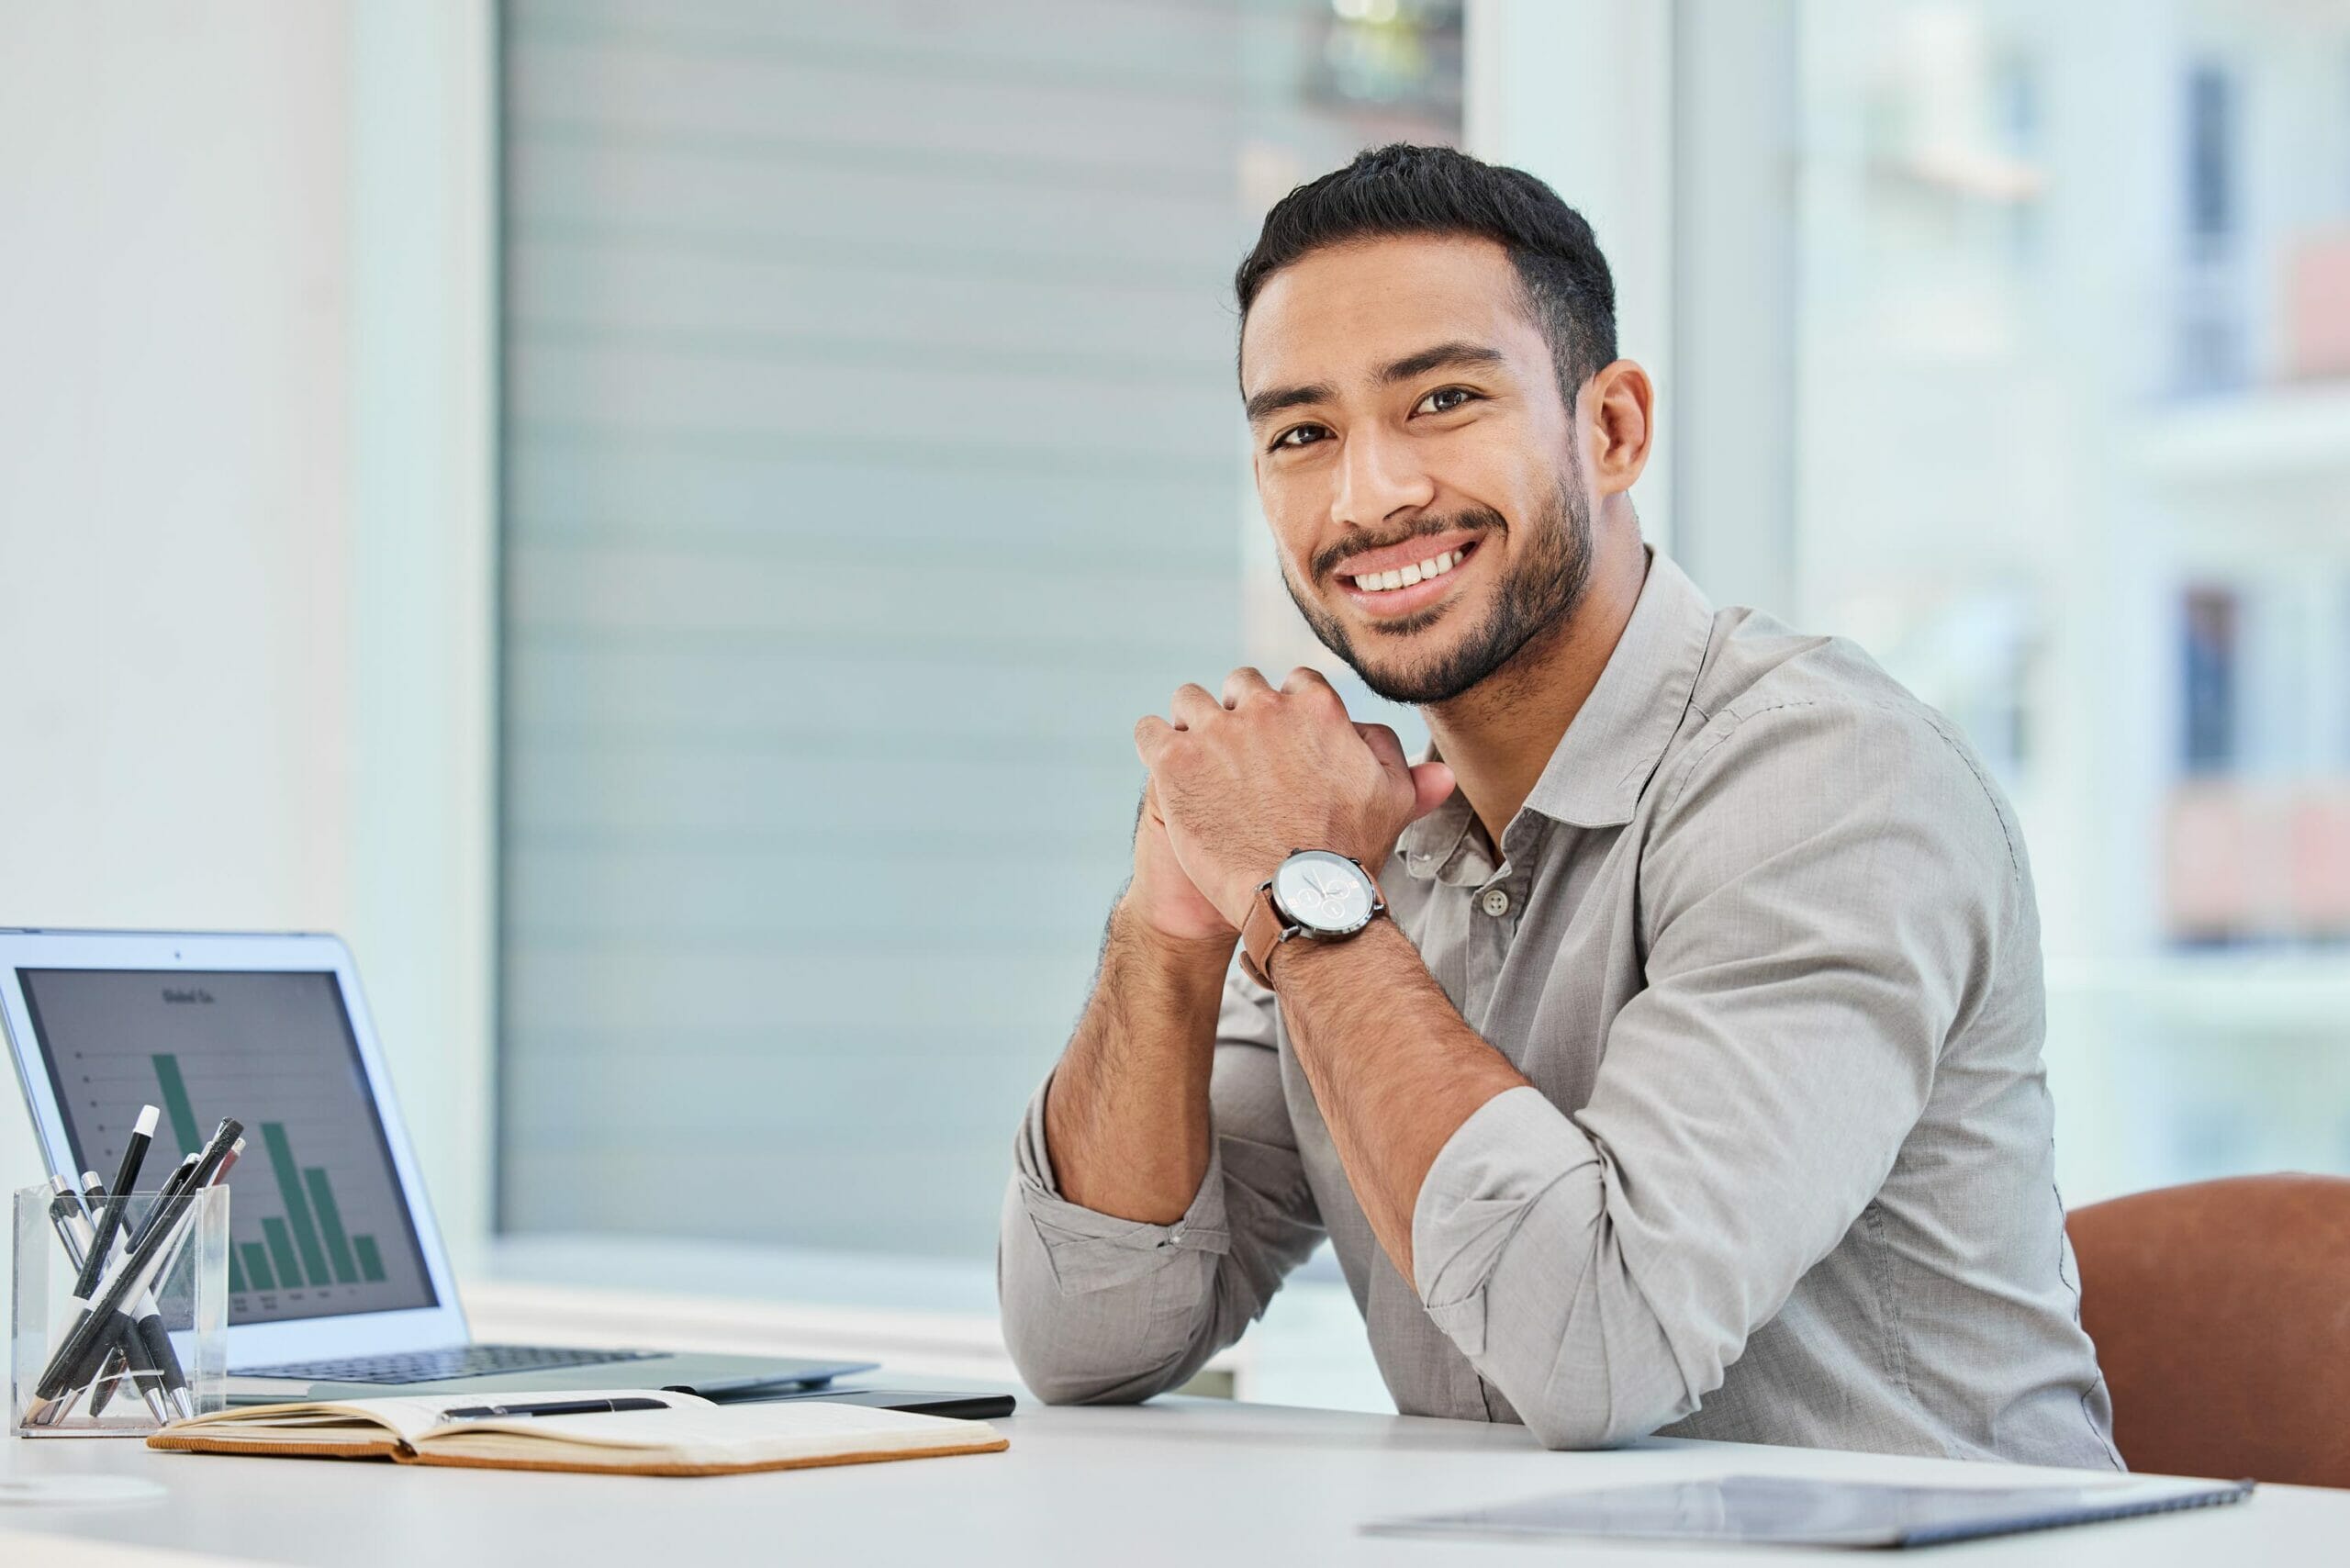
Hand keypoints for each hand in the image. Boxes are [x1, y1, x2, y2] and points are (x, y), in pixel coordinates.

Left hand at [1133, 667, 1455, 928]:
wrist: (1299, 899)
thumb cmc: (1347, 855)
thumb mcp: (1392, 804)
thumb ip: (1407, 773)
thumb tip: (1438, 770)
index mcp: (1316, 706)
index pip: (1293, 684)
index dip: (1284, 713)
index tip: (1279, 741)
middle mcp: (1264, 707)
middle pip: (1239, 685)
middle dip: (1237, 712)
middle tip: (1237, 755)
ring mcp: (1216, 731)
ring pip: (1189, 701)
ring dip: (1192, 724)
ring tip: (1196, 762)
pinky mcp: (1176, 763)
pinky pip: (1149, 732)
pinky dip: (1155, 746)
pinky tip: (1165, 771)